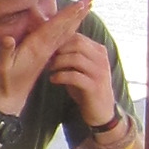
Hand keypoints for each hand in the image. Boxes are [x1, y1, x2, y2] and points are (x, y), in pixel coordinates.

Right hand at [0, 0, 95, 115]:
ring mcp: (46, 52)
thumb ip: (4, 52)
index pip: (55, 27)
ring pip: (65, 33)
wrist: (10, 99)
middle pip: (65, 27)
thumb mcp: (0, 66)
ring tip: (86, 7)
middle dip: (77, 13)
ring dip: (76, 19)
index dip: (68, 15)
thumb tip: (8, 38)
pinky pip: (60, 39)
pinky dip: (68, 30)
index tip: (81, 4)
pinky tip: (73, 25)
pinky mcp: (44, 56)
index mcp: (37, 48)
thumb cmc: (3, 81)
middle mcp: (45, 48)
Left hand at [46, 15, 119, 131]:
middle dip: (58, 50)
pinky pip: (75, 76)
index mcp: (98, 51)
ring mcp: (100, 73)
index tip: (47, 48)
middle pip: (77, 43)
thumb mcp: (80, 68)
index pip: (77, 36)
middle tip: (47, 59)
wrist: (101, 112)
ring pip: (76, 58)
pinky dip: (60, 76)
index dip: (59, 40)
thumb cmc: (86, 87)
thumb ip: (70, 54)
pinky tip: (53, 79)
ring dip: (58, 62)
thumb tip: (49, 42)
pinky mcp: (95, 87)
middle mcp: (101, 59)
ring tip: (50, 69)